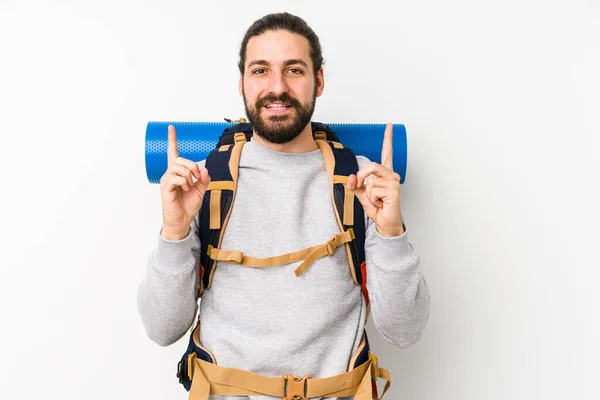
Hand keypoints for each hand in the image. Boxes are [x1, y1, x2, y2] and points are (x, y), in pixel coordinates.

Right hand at [159, 125, 210, 239]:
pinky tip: (185, 189)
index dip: (172, 140)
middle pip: (180, 159)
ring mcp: (167, 180)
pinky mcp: (166, 188)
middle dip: (193, 166)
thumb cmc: (188, 206)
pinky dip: (184, 182)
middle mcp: (170, 174)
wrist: (182, 220)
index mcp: (177, 173)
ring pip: (178, 167)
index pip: (173, 153)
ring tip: (190, 186)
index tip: (171, 127)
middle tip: (198, 177)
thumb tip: (204, 169)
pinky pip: (176, 177)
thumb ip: (203, 179)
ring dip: (189, 175)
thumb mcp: (201, 190)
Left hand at [347, 123, 403, 236]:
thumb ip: (355, 185)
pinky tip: (380, 203)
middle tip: (361, 188)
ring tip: (376, 200)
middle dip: (361, 177)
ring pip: (370, 180)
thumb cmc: (377, 208)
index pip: (387, 153)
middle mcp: (392, 176)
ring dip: (367, 193)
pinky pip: (372, 189)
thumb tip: (350, 177)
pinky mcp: (394, 190)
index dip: (388, 139)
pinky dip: (371, 199)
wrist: (385, 223)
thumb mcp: (362, 195)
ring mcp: (394, 182)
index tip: (389, 125)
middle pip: (371, 166)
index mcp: (385, 174)